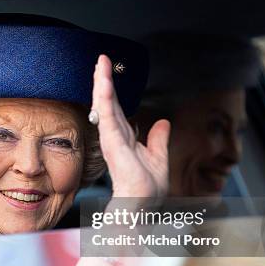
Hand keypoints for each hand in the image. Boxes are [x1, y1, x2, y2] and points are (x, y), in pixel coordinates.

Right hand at [92, 54, 169, 198]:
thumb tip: (163, 123)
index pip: (117, 110)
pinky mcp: (112, 140)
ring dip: (102, 82)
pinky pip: (107, 114)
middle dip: (104, 81)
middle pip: (108, 102)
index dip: (113, 92)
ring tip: (100, 63)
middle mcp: (115, 136)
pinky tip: (104, 82)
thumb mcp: (158, 158)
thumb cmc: (146, 190)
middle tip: (101, 60)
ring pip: (105, 104)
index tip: (109, 74)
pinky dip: (105, 97)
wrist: (141, 205)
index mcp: (124, 139)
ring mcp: (112, 137)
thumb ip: (159, 139)